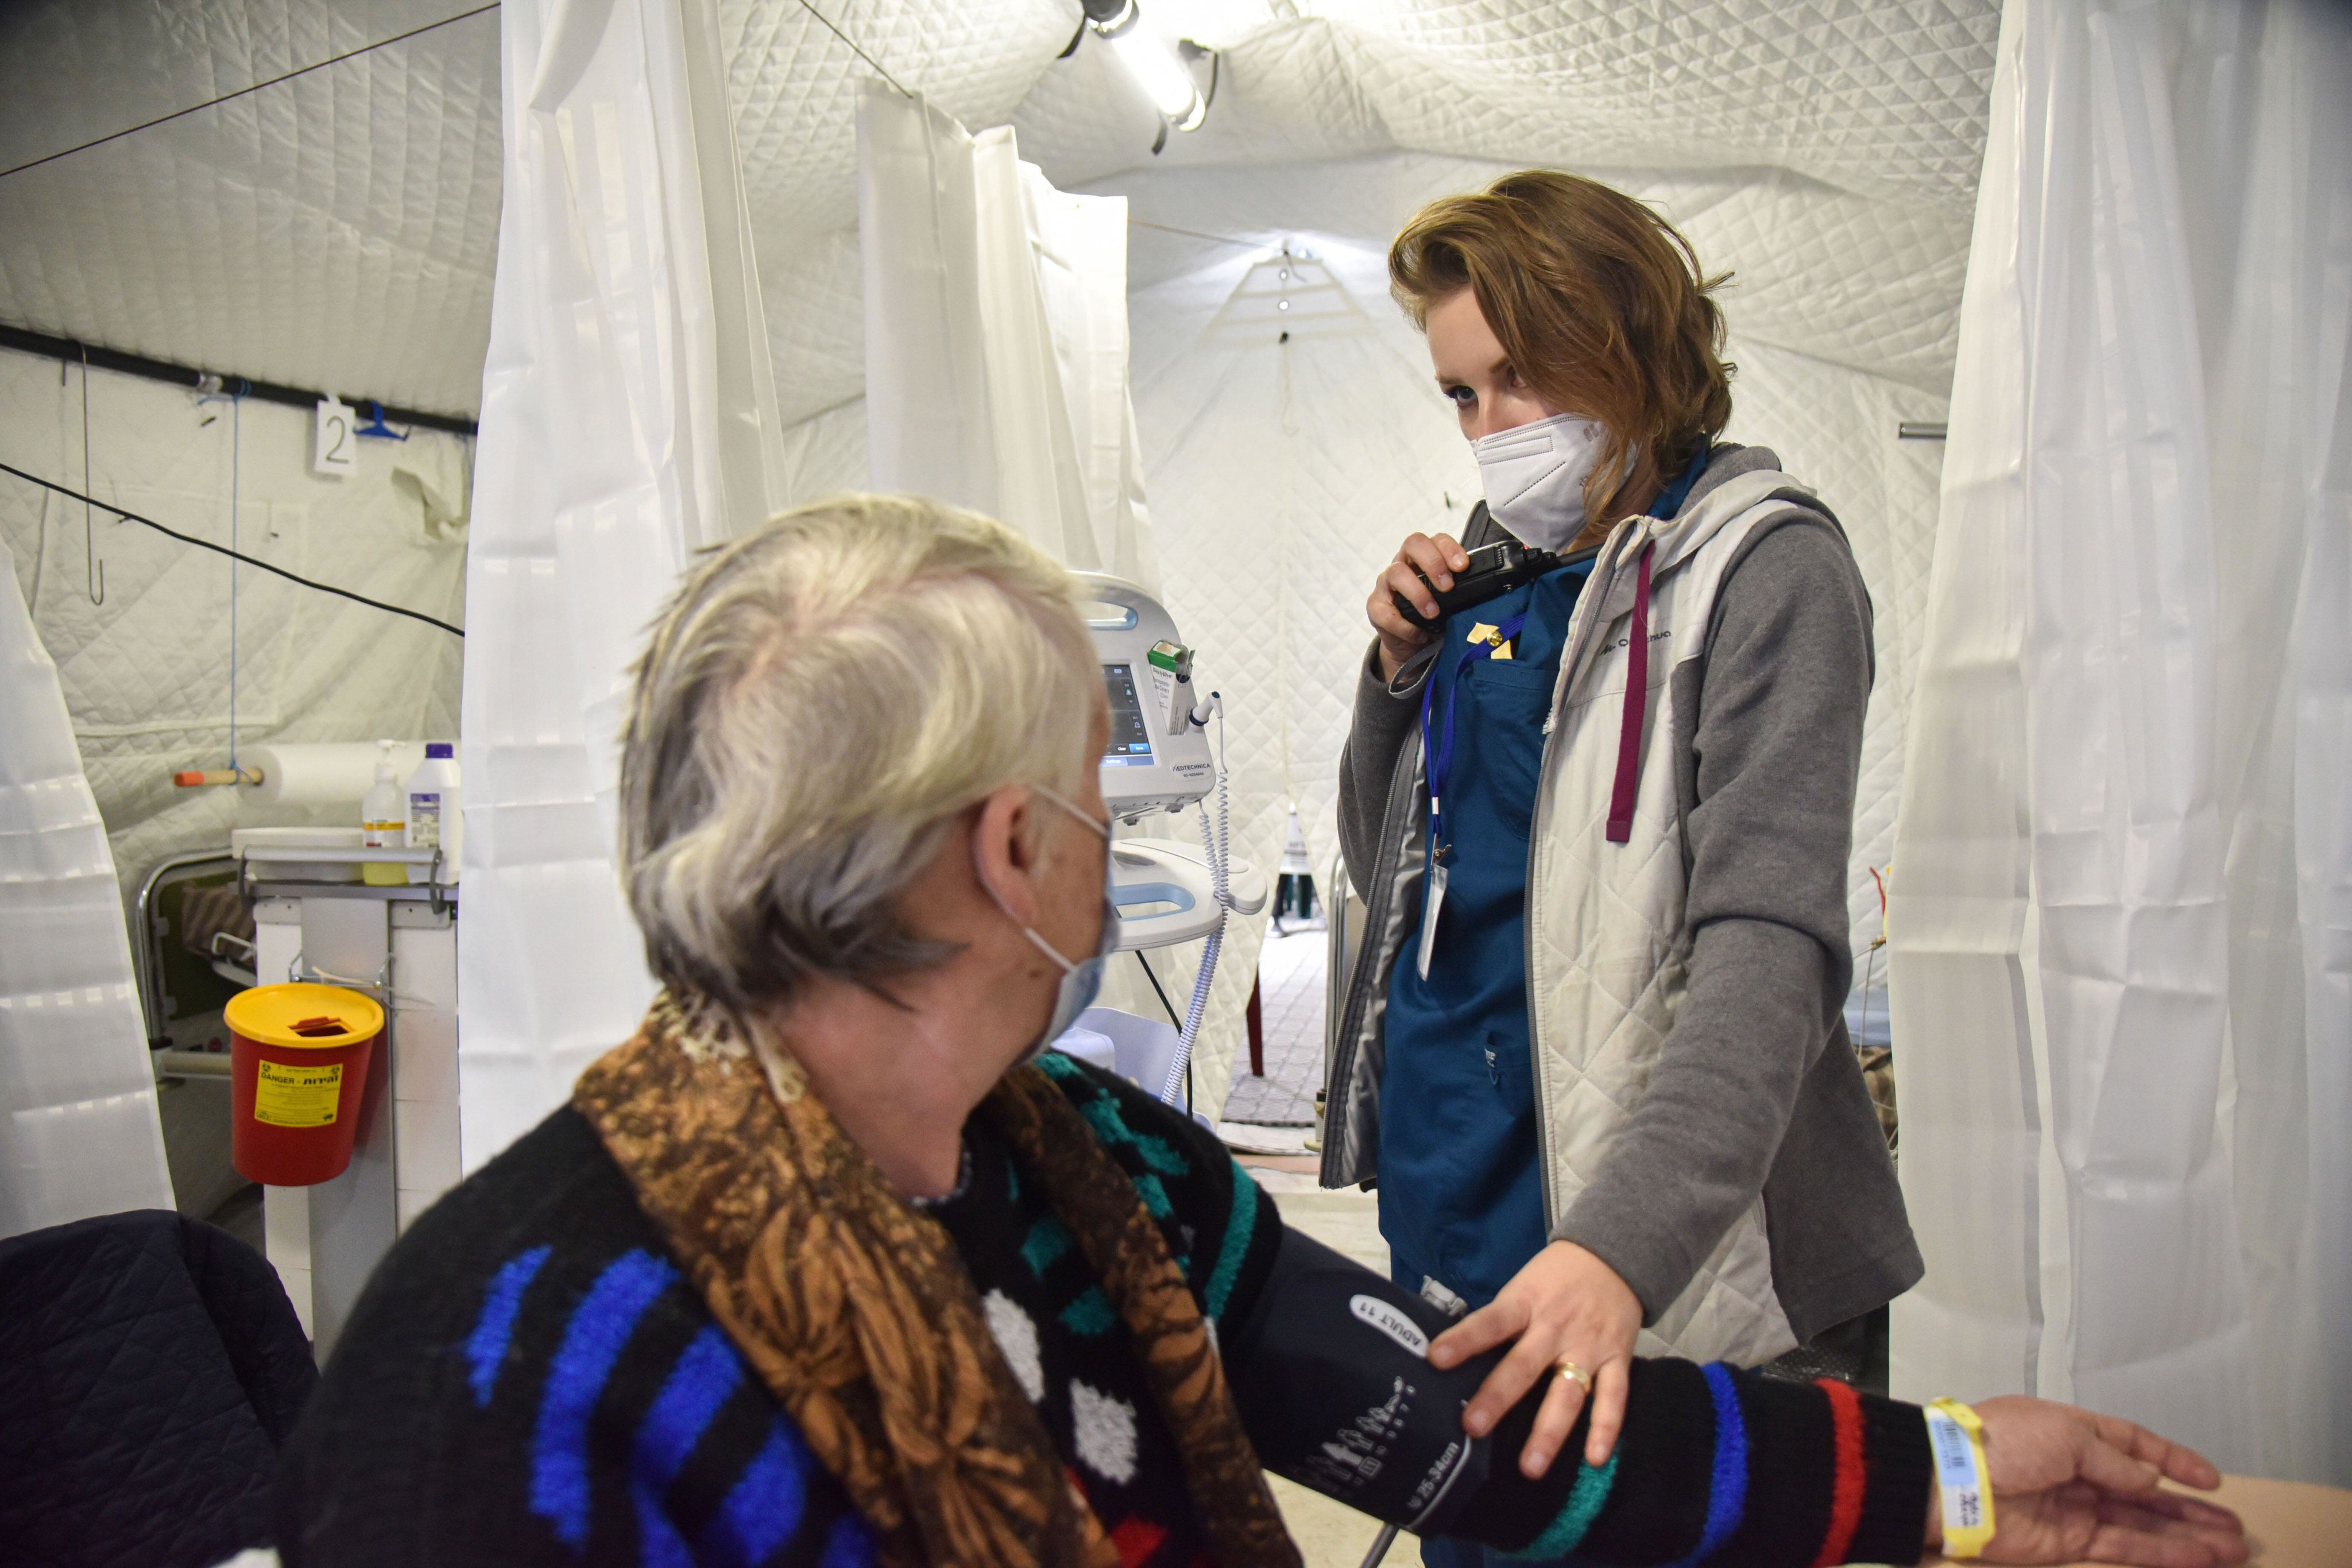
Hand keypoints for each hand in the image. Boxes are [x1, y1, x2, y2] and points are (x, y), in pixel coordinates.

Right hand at [1368, 532, 1468, 681]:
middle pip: (1413, 543)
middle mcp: (1405, 563)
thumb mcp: (1451, 601)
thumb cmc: (1435, 615)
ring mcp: (1387, 583)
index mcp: (1425, 558)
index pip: (1436, 539)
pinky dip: (1404, 624)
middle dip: (1432, 562)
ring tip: (1433, 613)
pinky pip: (1385, 611)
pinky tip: (1419, 633)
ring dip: (1418, 593)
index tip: (1463, 566)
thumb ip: (1463, 592)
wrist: (1412, 644)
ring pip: (1396, 573)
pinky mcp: (1376, 606)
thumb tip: (1491, 594)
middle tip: (1447, 586)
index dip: (1449, 548)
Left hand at [1427, 1240, 1641, 1478]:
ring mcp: (1588, 1346)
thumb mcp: (1521, 1287)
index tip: (1434, 1359)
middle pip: (1524, 1365)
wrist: (1614, 1255)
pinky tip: (1594, 1459)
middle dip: (1498, 1397)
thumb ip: (1498, 1321)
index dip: (1463, 1340)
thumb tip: (1451, 1355)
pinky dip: (1605, 1428)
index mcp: (1525, 1303)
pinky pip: (1613, 1398)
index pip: (1490, 1322)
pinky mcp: (1617, 1359)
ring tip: (1530, 1467)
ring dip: (1549, 1431)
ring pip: (1568, 1392)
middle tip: (1473, 1427)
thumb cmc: (1553, 1277)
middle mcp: (1555, 1328)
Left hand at [1944, 1396, 2246, 1565]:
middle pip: (2146, 1492)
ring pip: (2143, 1524)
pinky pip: (2126, 1548)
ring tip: (2234, 1549)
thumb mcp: (2065, 1434)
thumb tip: (2151, 1481)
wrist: (1954, 1483)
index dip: (2173, 1461)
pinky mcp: (2071, 1544)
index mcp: (2074, 1433)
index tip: (2213, 1479)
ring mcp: (2077, 1510)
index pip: (2134, 1445)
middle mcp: (2080, 1471)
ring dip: (2188, 1536)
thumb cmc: (2006, 1444)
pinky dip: (2163, 1554)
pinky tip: (2199, 1558)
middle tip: (2236, 1527)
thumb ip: (2114, 1461)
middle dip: (2190, 1509)